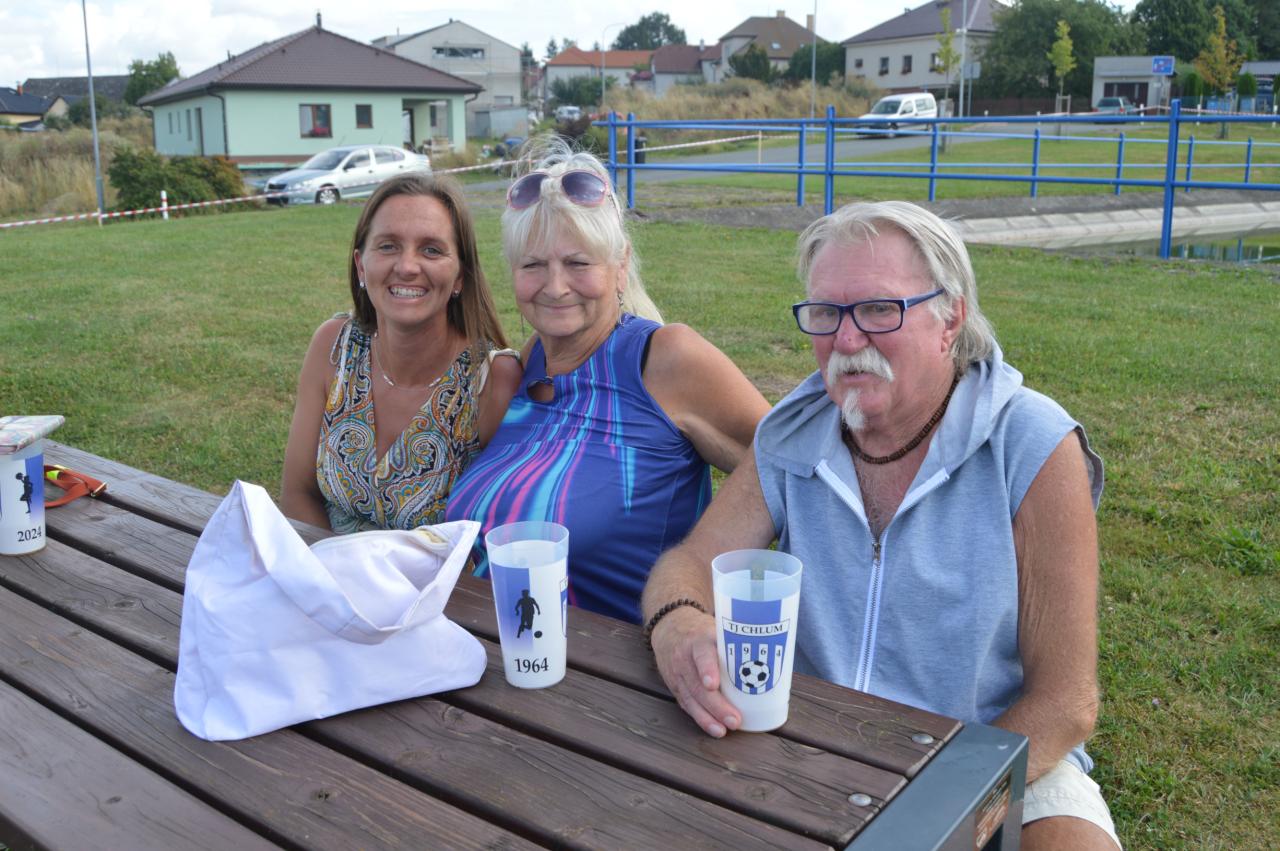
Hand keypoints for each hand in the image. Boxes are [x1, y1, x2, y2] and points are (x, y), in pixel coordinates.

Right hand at [650, 607, 741, 736]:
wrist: (670, 629)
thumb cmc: (702, 631)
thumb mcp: (715, 628)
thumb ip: (735, 641)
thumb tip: (773, 659)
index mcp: (698, 640)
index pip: (702, 654)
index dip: (707, 669)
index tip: (713, 684)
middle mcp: (684, 658)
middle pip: (698, 685)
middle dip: (716, 705)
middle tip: (735, 719)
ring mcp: (678, 674)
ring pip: (691, 699)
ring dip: (708, 717)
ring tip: (723, 730)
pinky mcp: (676, 687)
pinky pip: (687, 705)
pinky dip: (701, 718)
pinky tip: (714, 728)